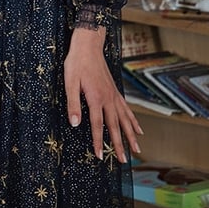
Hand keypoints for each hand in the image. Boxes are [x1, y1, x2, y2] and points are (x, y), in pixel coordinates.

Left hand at [64, 26, 141, 162]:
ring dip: (131, 136)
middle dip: (119, 145)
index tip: (100, 156)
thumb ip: (73, 104)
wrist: (88, 46)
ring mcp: (114, 95)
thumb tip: (75, 124)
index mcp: (96, 98)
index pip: (98, 125)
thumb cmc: (76, 63)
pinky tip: (139, 129)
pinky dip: (133, 121)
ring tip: (136, 150)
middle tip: (124, 161)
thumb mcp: (69, 83)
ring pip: (125, 120)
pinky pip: (127, 110)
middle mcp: (108, 99)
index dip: (98, 142)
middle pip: (115, 126)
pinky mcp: (115, 91)